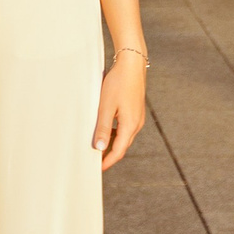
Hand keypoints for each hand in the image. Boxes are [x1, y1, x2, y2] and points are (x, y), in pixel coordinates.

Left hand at [92, 51, 146, 170]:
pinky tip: (106, 128)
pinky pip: (125, 127)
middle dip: (110, 154)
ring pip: (124, 136)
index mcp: (130, 125)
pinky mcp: (135, 110)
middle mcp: (137, 124)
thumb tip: (100, 147)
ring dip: (113, 143)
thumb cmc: (118, 83)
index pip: (119, 151)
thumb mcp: (106, 106)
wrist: (132, 64)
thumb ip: (103, 127)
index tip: (98, 168)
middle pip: (123, 145)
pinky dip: (116, 132)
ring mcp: (137, 117)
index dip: (108, 161)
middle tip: (96, 160)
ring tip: (98, 145)